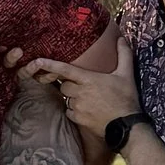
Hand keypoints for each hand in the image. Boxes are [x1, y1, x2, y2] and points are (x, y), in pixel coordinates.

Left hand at [18, 48, 138, 141]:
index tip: (37, 61)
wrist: (126, 126)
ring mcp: (78, 107)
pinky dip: (74, 110)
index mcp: (89, 79)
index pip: (65, 70)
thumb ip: (123, 54)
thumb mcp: (126, 75)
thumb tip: (121, 39)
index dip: (50, 65)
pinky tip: (86, 110)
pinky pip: (69, 111)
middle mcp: (80, 93)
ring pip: (66, 98)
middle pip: (63, 85)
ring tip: (88, 99)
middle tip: (83, 86)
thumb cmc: (126, 99)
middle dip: (69, 84)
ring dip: (72, 97)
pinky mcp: (78, 119)